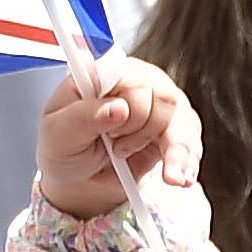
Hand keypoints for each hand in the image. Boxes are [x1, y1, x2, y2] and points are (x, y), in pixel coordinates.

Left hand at [34, 57, 194, 218]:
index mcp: (102, 73)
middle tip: (117, 150)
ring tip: (164, 175)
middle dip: (142, 132)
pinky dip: (187, 161)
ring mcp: (158, 102)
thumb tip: (119, 107)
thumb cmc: (65, 148)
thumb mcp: (58, 136)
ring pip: (182, 117)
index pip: (131, 76)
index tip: (113, 135)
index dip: (129, 107)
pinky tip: (178, 177)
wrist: (82, 178)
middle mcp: (134, 80)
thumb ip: (83, 118)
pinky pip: (192, 138)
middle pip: (162, 96)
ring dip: (172, 151)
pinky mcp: (174, 125)